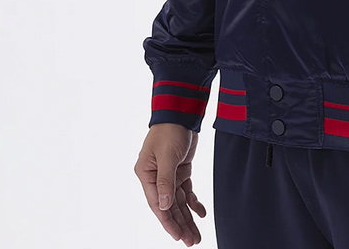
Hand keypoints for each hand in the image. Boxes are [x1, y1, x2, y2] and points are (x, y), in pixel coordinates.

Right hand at [134, 123, 206, 245]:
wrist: (181, 112)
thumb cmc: (170, 130)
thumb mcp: (167, 156)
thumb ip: (165, 181)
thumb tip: (165, 207)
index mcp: (146, 174)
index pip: (157, 204)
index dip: (168, 221)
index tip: (178, 236)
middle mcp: (155, 177)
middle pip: (169, 206)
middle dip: (180, 224)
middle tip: (192, 241)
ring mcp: (168, 175)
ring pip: (178, 202)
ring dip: (188, 218)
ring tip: (197, 236)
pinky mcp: (180, 170)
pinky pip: (186, 191)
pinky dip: (194, 202)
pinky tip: (201, 213)